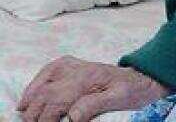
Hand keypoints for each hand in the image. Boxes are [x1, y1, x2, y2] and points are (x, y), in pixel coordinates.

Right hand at [17, 56, 168, 121]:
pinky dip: (35, 86)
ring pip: (43, 83)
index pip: (56, 101)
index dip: (46, 118)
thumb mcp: (118, 99)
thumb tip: (72, 116)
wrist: (142, 77)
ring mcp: (73, 66)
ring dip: (31, 100)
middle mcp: (77, 70)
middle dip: (35, 112)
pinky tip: (30, 98)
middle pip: (45, 94)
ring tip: (27, 116)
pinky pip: (47, 72)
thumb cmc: (132, 90)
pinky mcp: (70, 65)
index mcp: (88, 79)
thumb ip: (94, 105)